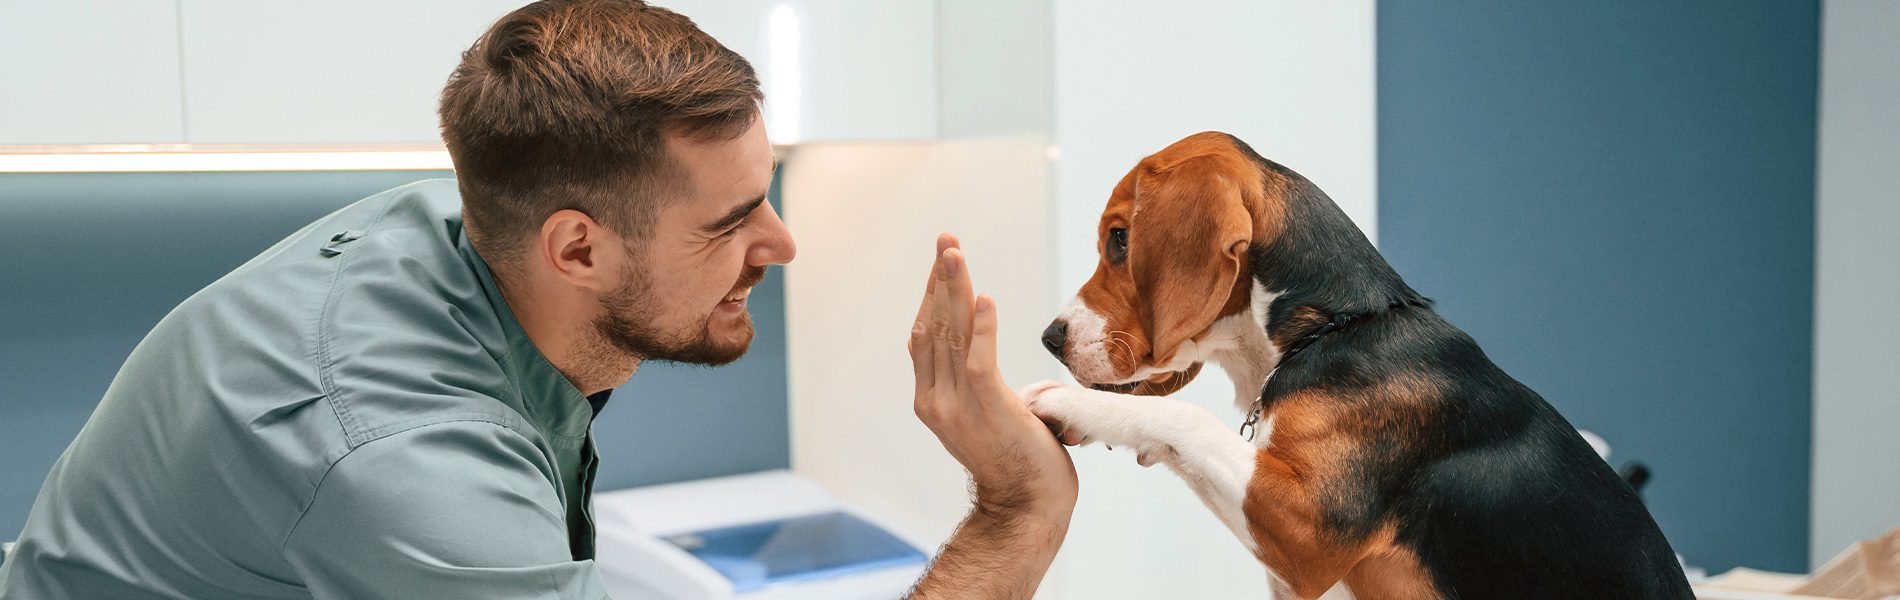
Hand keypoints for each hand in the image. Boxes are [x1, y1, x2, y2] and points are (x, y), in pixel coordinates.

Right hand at [909, 234, 1077, 519]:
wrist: (1027, 505)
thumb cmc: (1016, 459)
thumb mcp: (985, 412)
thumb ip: (972, 379)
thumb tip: (970, 343)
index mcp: (931, 399)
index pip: (925, 335)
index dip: (932, 295)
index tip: (942, 261)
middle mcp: (935, 399)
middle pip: (934, 326)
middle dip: (940, 279)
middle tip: (945, 240)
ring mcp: (956, 406)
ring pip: (952, 335)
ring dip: (954, 290)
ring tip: (955, 253)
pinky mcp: (987, 410)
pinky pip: (980, 360)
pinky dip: (983, 327)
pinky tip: (986, 298)